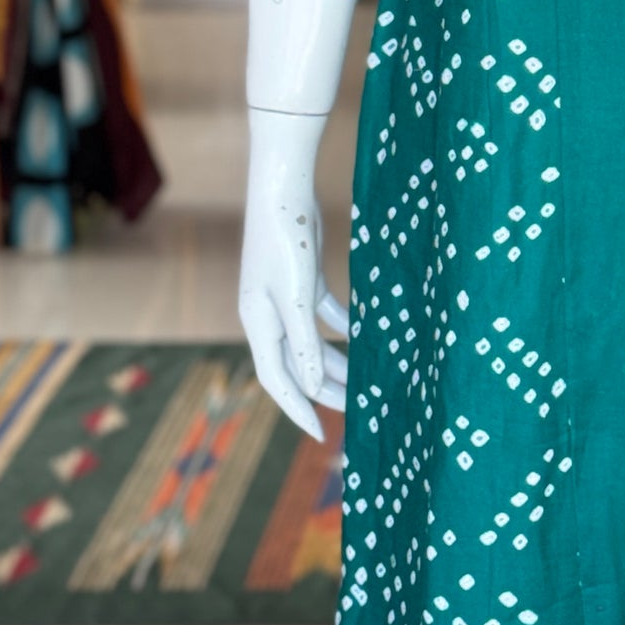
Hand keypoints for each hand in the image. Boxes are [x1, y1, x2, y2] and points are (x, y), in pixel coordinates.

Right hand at [238, 121, 349, 440]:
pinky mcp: (304, 279)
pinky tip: (361, 337)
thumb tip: (309, 384)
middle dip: (326, 388)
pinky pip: (322, 314)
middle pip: (298, 365)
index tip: (321, 434)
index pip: (277, 380)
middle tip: (359, 409)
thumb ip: (302, 342)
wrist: (283, 190)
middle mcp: (269, 316)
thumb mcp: (295, 297)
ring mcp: (285, 298)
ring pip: (312, 342)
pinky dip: (341, 328)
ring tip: (366, 379)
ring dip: (336, 361)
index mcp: (259, 324)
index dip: (297, 409)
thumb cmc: (284, 242)